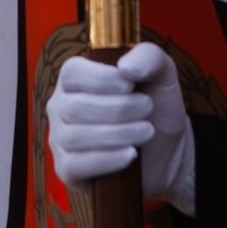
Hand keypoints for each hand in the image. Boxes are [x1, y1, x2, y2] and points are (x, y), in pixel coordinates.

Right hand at [47, 43, 194, 212]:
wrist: (166, 153)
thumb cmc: (156, 110)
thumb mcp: (162, 76)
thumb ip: (149, 57)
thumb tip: (126, 66)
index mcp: (75, 80)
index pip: (72, 72)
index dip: (101, 78)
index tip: (130, 85)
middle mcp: (61, 108)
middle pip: (76, 107)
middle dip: (119, 109)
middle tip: (147, 109)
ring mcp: (60, 140)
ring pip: (76, 137)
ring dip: (119, 134)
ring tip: (146, 131)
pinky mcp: (67, 170)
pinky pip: (77, 165)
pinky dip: (109, 159)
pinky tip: (131, 154)